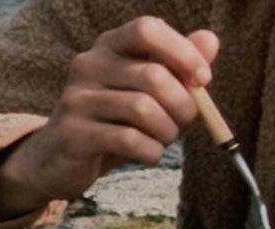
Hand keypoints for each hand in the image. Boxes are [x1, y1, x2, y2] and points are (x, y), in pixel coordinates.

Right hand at [0, 17, 217, 220]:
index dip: (183, 52)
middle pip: (154, 77)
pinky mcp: (75, 132)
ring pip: (144, 110)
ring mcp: (79, 97)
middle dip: (183, 107)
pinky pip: (130, 140)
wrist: (64, 154)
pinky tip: (148, 154)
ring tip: (161, 139)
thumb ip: (179, 68)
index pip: (147, 29)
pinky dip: (151, 153)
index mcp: (110, 46)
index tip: (203, 79)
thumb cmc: (117, 120)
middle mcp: (90, 64)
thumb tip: (210, 40)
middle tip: (181, 124)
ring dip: (167, 133)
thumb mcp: (151, 92)